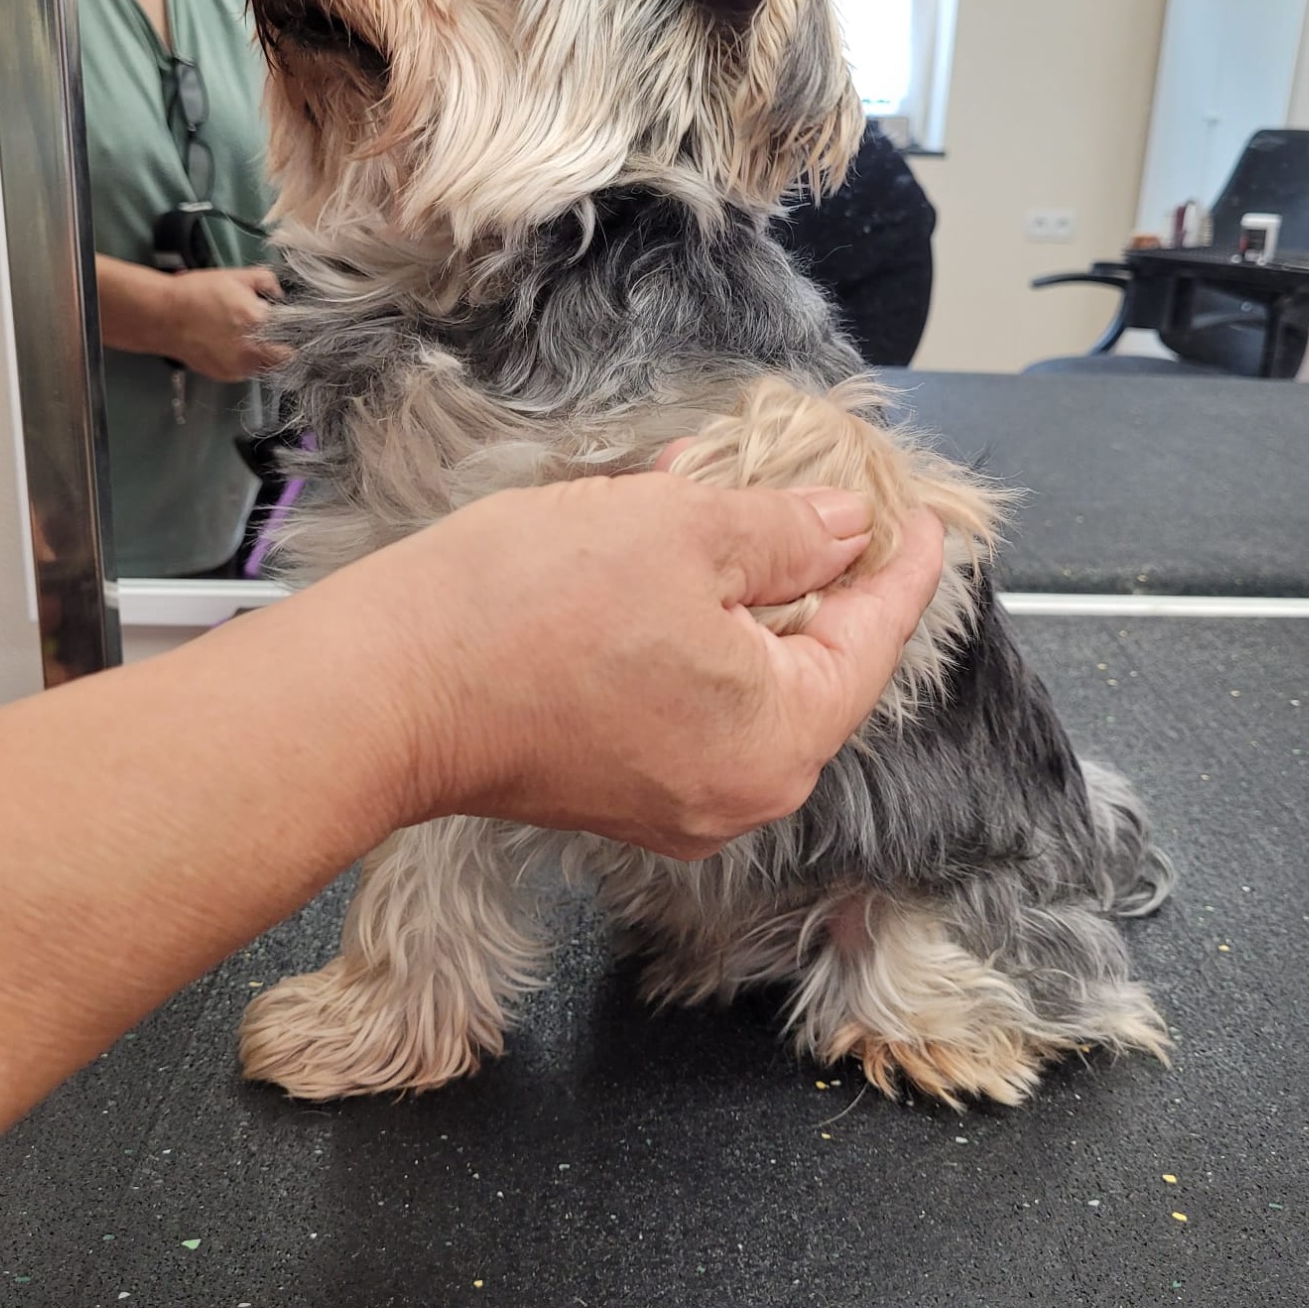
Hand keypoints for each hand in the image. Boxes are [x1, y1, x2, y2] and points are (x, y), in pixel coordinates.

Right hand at [157, 265, 291, 381]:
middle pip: (284, 358)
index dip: (296, 332)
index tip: (293, 326)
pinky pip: (246, 371)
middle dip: (283, 346)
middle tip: (274, 333)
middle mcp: (252, 351)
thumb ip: (266, 281)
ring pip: (266, 366)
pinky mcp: (225, 375)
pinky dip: (246, 360)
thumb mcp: (236, 276)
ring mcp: (238, 367)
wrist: (162, 315)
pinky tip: (232, 344)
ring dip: (265, 354)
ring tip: (249, 336)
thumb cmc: (198, 292)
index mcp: (260, 323)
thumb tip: (281, 294)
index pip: (295, 338)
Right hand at [381, 474, 945, 857]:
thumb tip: (841, 530)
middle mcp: (738, 794)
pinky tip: (665, 571)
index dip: (900, 566)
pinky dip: (693, 638)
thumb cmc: (528, 609)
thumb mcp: (686, 532)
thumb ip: (786, 531)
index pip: (872, 639)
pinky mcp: (612, 791)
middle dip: (814, 577)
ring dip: (745, 600)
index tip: (921, 519)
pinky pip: (688, 707)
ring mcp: (672, 803)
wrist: (388, 686)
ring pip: (745, 685)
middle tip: (822, 503)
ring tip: (730, 518)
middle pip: (811, 670)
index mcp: (778, 739)